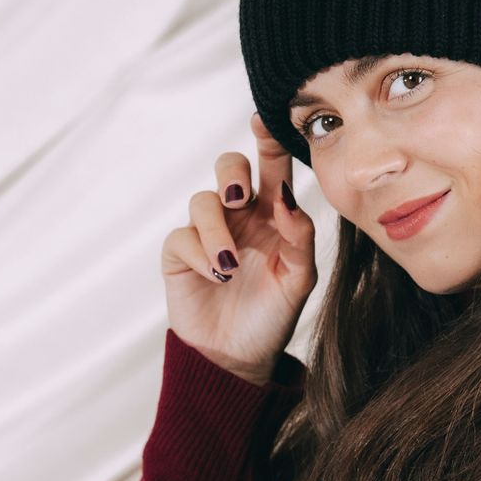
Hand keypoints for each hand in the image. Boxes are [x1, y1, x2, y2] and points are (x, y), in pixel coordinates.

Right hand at [161, 113, 316, 380]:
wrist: (237, 358)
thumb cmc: (271, 316)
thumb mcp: (298, 282)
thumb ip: (301, 240)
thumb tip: (290, 204)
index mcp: (273, 215)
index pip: (273, 169)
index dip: (269, 141)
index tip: (265, 121)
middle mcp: (239, 216)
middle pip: (229, 166)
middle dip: (231, 170)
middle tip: (238, 194)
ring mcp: (207, 232)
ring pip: (203, 201)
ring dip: (217, 231)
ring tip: (229, 267)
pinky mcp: (180, 252)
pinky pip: (183, 235)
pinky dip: (200, 254)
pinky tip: (217, 277)